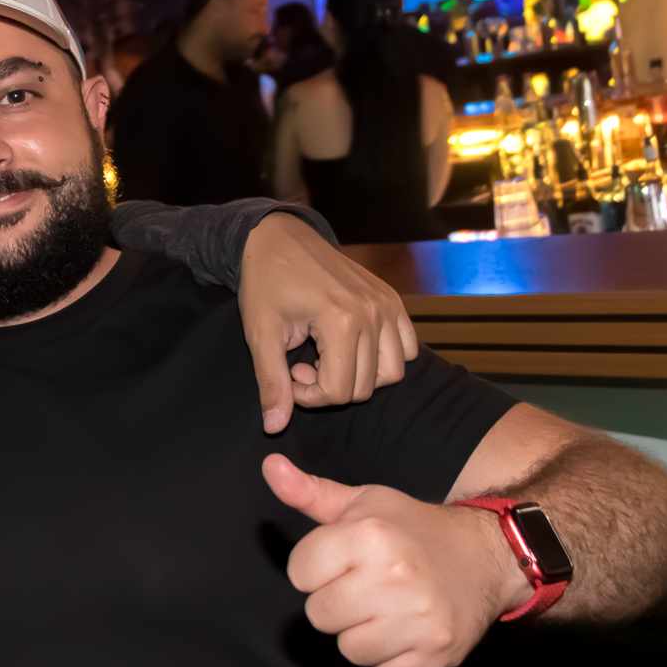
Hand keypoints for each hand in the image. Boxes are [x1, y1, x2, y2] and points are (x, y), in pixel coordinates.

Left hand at [239, 213, 416, 432]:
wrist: (278, 239)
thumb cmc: (265, 283)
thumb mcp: (260, 335)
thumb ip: (271, 383)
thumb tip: (274, 427)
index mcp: (341, 320)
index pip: (340, 392)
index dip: (310, 396)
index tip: (290, 374)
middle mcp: (373, 312)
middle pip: (366, 387)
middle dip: (330, 388)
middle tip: (303, 365)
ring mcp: (387, 304)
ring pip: (391, 372)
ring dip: (360, 377)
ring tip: (326, 357)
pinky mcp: (393, 300)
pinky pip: (406, 347)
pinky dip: (383, 358)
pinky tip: (349, 347)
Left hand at [262, 454, 528, 666]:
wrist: (488, 556)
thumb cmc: (413, 528)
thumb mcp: (363, 502)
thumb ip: (309, 492)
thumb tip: (270, 466)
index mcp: (369, 535)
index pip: (299, 573)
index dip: (316, 567)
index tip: (344, 561)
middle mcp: (395, 576)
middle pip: (319, 615)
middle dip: (336, 602)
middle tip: (367, 586)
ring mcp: (419, 619)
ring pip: (349, 649)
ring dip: (362, 634)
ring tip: (387, 609)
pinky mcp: (438, 653)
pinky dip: (393, 659)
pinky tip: (408, 631)